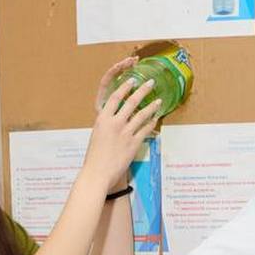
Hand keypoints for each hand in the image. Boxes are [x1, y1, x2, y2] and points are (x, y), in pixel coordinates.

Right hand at [83, 59, 160, 191]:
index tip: (132, 81)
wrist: (97, 173)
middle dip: (143, 90)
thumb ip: (107, 125)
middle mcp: (115, 123)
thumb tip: (116, 119)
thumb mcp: (97, 134)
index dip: (125, 87)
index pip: (116, 97)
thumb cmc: (94, 157)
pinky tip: (156, 119)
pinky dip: (152, 123)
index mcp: (102, 119)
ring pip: (142, 115)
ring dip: (152, 106)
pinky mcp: (134, 144)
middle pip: (131, 102)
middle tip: (151, 83)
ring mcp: (125, 133)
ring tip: (159, 100)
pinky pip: (146, 130)